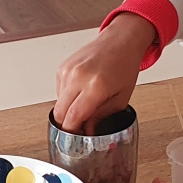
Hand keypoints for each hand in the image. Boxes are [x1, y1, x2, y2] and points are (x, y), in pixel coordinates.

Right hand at [53, 13, 156, 132]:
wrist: (120, 41)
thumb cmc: (124, 66)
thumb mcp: (121, 98)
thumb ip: (102, 117)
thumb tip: (88, 132)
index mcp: (96, 86)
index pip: (74, 118)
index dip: (72, 133)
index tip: (75, 141)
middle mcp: (78, 77)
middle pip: (60, 113)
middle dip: (67, 126)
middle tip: (78, 130)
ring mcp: (67, 71)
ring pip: (58, 104)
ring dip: (68, 111)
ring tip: (85, 106)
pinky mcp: (62, 68)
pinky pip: (59, 92)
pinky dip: (67, 98)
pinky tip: (81, 93)